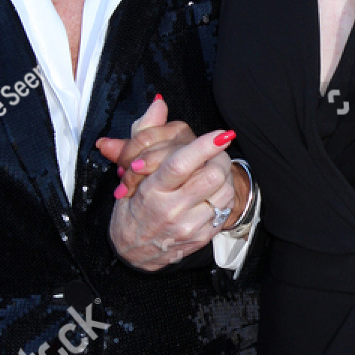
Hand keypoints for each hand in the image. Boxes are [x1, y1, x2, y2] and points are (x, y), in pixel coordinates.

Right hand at [96, 95, 247, 270]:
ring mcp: (188, 226)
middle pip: (211, 176)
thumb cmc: (132, 205)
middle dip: (218, 159)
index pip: (179, 164)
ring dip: (223, 177)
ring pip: (223, 192)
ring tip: (211, 171)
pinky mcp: (201, 237)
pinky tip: (210, 192)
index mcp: (151, 190)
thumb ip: (144, 133)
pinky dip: (222, 195)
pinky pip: (225, 209)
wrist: (134, 251)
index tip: (221, 134)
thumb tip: (159, 103)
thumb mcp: (129, 171)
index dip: (204, 146)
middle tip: (214, 153)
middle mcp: (171, 210)